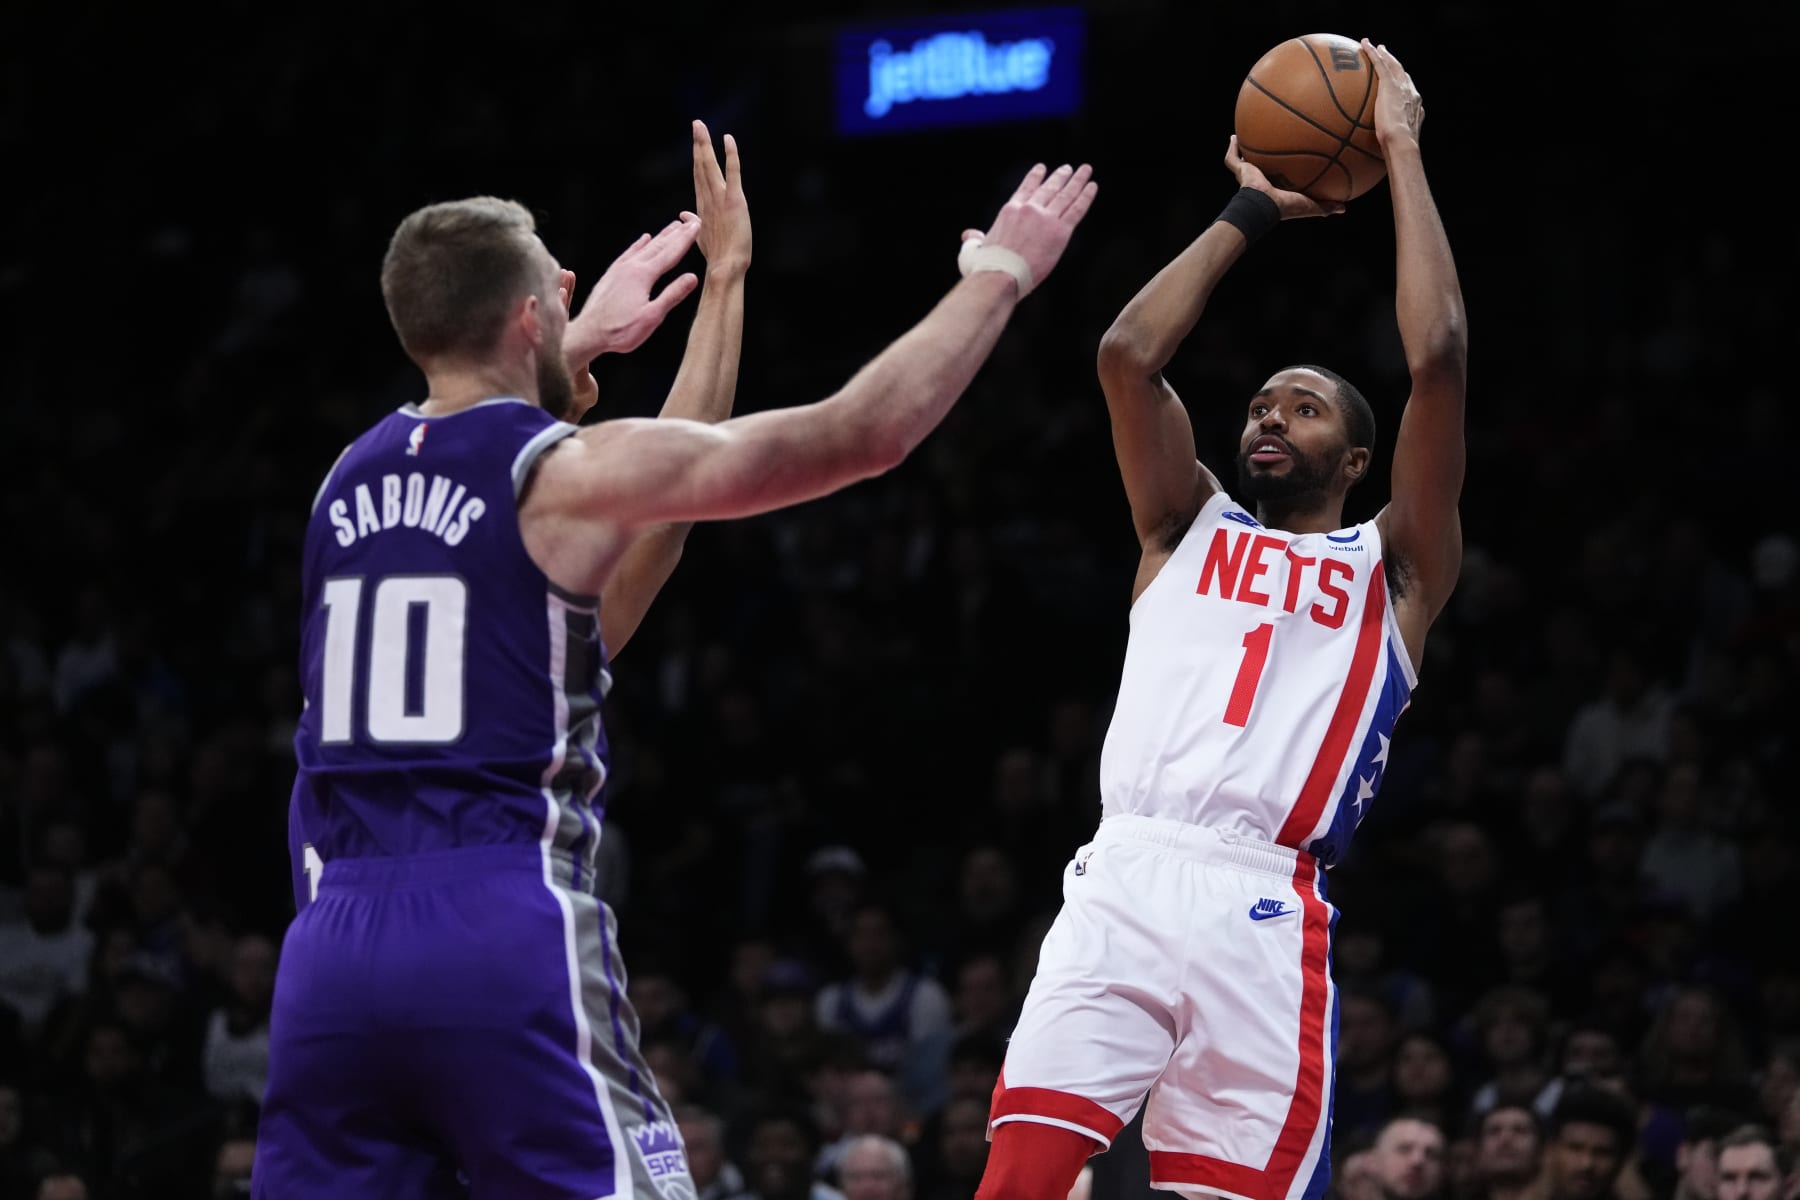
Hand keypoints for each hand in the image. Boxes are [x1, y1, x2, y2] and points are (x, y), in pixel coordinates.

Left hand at [563, 215, 701, 361]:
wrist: (588, 333)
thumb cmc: (620, 330)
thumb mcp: (652, 317)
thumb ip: (672, 295)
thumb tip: (692, 277)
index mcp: (644, 275)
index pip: (671, 253)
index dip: (686, 238)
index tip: (697, 225)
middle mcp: (631, 267)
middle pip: (659, 245)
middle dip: (677, 233)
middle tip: (690, 221)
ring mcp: (620, 269)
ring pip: (645, 247)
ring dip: (661, 236)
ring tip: (673, 226)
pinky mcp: (611, 274)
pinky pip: (629, 253)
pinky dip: (639, 244)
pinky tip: (644, 238)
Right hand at [691, 119, 749, 274]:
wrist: (725, 267)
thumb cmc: (717, 255)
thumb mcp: (701, 236)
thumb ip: (693, 221)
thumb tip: (683, 214)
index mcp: (702, 206)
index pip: (698, 177)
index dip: (696, 158)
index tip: (696, 142)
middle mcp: (708, 198)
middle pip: (700, 166)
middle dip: (698, 144)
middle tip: (696, 123)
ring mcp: (720, 198)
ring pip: (709, 165)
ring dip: (705, 144)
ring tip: (700, 126)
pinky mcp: (734, 200)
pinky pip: (732, 172)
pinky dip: (730, 155)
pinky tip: (727, 139)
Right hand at [958, 162, 1097, 296]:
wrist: (1000, 275)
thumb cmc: (985, 266)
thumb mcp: (974, 249)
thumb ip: (974, 239)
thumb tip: (968, 235)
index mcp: (1009, 210)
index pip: (1026, 189)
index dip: (1035, 177)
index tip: (1042, 168)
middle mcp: (1029, 209)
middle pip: (1049, 188)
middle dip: (1060, 177)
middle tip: (1068, 169)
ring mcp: (1046, 218)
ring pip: (1066, 195)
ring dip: (1077, 180)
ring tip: (1085, 170)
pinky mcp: (1060, 231)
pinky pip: (1076, 209)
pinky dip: (1086, 196)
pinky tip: (1093, 186)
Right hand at [1223, 136, 1344, 217]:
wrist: (1264, 205)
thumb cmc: (1286, 206)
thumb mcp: (1311, 205)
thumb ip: (1325, 206)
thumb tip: (1344, 208)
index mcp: (1275, 189)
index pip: (1280, 179)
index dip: (1283, 172)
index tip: (1287, 163)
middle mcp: (1261, 181)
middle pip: (1261, 167)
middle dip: (1262, 159)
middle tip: (1268, 148)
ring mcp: (1248, 176)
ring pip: (1244, 161)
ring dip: (1244, 151)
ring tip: (1247, 137)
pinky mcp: (1240, 170)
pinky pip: (1232, 157)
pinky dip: (1232, 147)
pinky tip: (1234, 136)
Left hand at [1362, 39, 1423, 152]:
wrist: (1402, 144)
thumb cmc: (1398, 152)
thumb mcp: (1394, 148)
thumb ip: (1388, 146)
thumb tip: (1377, 159)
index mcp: (1415, 108)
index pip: (1409, 92)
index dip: (1404, 84)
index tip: (1398, 80)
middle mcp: (1412, 94)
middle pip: (1403, 74)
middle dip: (1396, 64)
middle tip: (1388, 56)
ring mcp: (1402, 88)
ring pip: (1393, 65)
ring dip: (1385, 54)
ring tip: (1376, 47)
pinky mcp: (1390, 86)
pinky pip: (1380, 64)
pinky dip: (1373, 53)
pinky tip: (1364, 45)